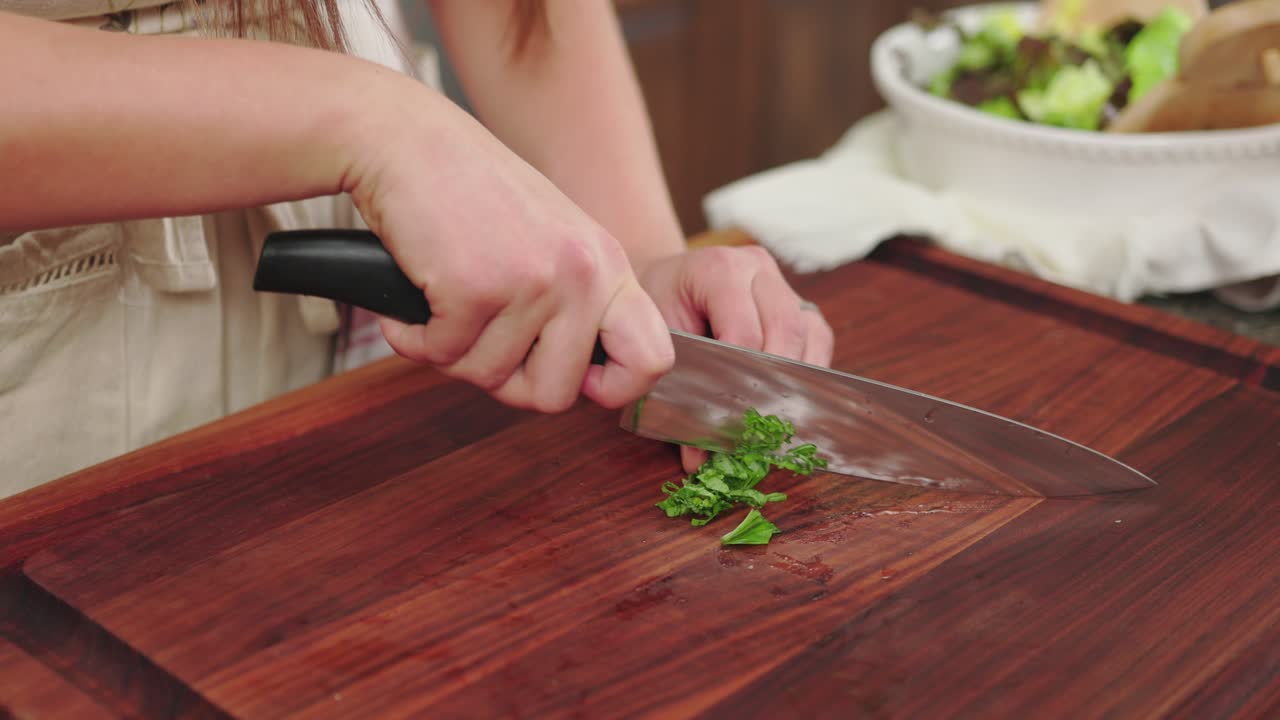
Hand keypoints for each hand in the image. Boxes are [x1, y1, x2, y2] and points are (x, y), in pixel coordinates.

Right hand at [341, 82, 673, 411]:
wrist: (404, 139)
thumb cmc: (467, 190)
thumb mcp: (552, 239)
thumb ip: (575, 303)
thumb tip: (582, 381)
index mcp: (607, 265)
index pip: (651, 359)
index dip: (610, 388)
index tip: (568, 377)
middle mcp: (581, 275)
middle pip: (556, 395)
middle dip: (506, 381)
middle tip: (476, 340)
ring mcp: (531, 282)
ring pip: (489, 378)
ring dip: (451, 352)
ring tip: (443, 300)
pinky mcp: (475, 289)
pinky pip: (440, 355)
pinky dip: (413, 337)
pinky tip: (415, 295)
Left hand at [637, 245, 834, 472]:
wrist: (663, 284)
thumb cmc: (656, 312)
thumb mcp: (655, 344)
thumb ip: (672, 395)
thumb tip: (700, 460)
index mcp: (718, 269)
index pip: (744, 333)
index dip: (740, 381)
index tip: (731, 420)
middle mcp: (756, 269)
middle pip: (785, 332)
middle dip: (773, 385)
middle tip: (757, 428)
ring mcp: (781, 284)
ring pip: (809, 336)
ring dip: (794, 381)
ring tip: (772, 417)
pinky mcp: (799, 303)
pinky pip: (818, 339)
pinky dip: (806, 372)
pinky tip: (786, 397)